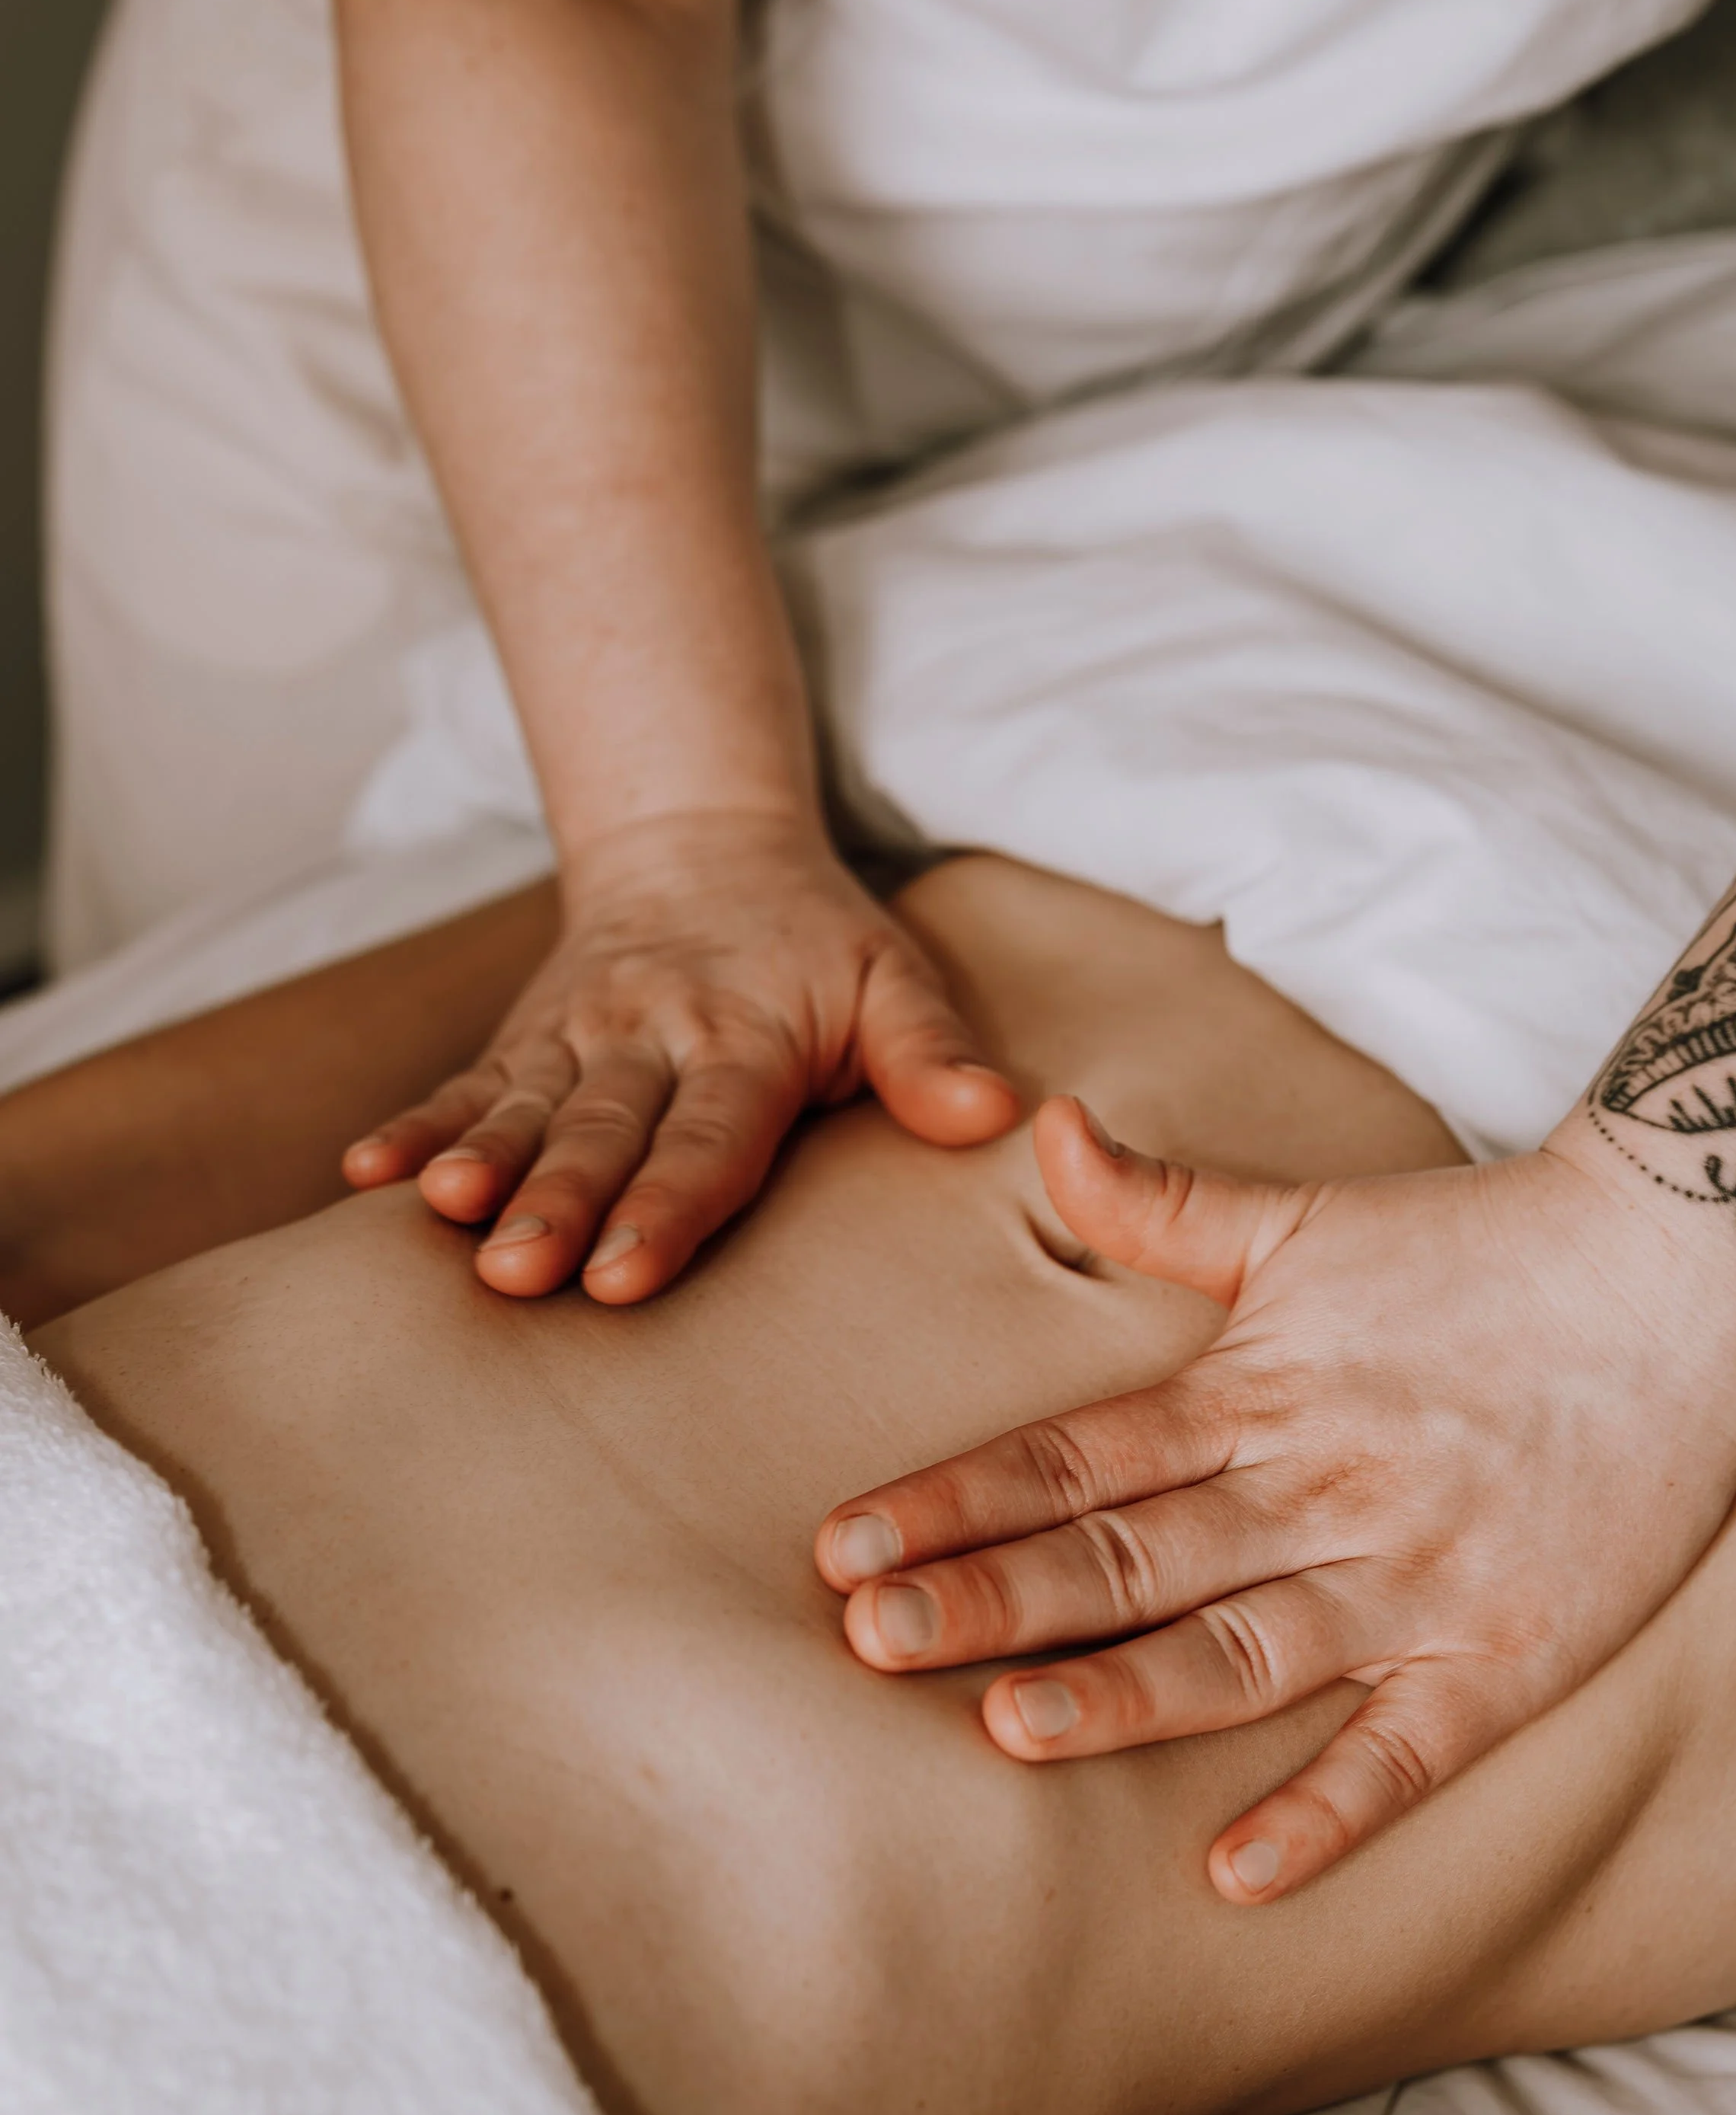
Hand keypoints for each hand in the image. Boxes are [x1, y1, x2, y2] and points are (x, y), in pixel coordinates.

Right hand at [343, 812, 1018, 1299]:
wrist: (700, 843)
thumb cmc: (816, 942)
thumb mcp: (893, 975)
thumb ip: (930, 1051)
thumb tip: (990, 1115)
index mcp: (748, 1036)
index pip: (709, 1134)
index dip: (668, 1205)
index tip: (628, 1271)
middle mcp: (651, 1035)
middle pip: (603, 1130)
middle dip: (559, 1202)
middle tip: (521, 1271)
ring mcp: (577, 1036)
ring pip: (526, 1110)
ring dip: (482, 1163)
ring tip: (446, 1216)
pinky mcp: (525, 1039)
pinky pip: (466, 1083)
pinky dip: (418, 1127)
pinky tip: (366, 1174)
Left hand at [816, 1095, 1735, 1902]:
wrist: (1677, 1273)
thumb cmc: (1475, 1248)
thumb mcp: (1301, 1215)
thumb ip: (1159, 1200)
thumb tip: (1044, 1127)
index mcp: (1255, 1390)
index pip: (1074, 1454)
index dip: (955, 1498)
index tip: (843, 1544)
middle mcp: (1317, 1485)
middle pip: (1131, 1553)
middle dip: (995, 1597)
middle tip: (868, 1639)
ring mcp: (1409, 1574)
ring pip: (1243, 1649)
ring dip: (1126, 1692)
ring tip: (1008, 1729)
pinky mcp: (1502, 1650)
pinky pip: (1406, 1748)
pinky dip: (1329, 1812)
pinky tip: (1237, 1873)